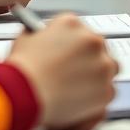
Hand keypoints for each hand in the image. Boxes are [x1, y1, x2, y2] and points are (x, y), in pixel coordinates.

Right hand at [7, 14, 116, 129]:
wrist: (25, 94)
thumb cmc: (23, 69)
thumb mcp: (26, 40)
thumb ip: (41, 36)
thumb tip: (43, 40)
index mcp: (72, 24)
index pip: (78, 31)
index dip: (72, 45)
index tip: (68, 54)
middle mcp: (92, 41)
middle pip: (98, 48)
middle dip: (88, 60)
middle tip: (73, 74)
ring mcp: (103, 65)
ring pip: (107, 70)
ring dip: (96, 78)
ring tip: (76, 90)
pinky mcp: (106, 90)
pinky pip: (107, 94)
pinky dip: (95, 100)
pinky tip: (78, 105)